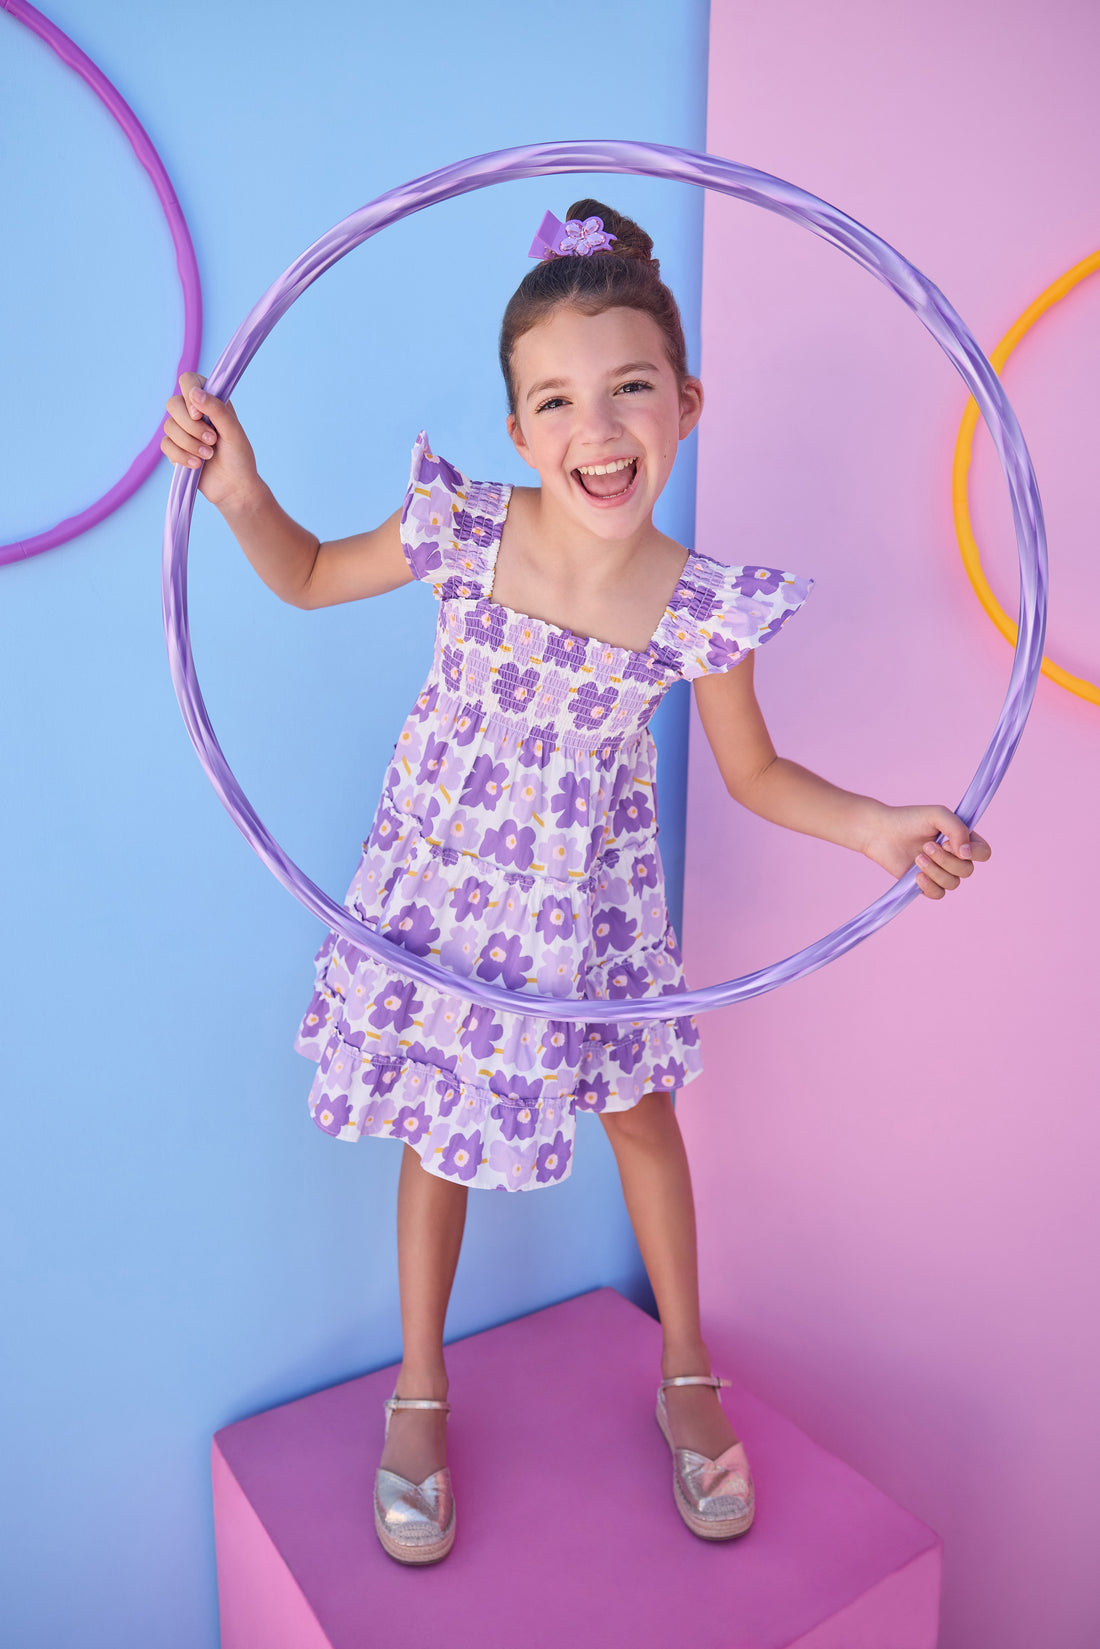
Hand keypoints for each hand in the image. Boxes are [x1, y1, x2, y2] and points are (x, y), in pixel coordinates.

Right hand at [161, 372, 260, 510]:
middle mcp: (193, 413)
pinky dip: (182, 456)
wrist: (235, 488)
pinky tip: (197, 465)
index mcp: (210, 401)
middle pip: (173, 403)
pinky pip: (166, 445)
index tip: (199, 414)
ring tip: (209, 455)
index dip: (189, 393)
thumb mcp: (234, 431)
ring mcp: (182, 431)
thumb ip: (217, 409)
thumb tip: (194, 393)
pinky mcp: (175, 449)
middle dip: (191, 426)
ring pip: (168, 426)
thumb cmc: (239, 457)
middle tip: (212, 440)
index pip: (188, 380)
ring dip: (190, 443)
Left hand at [863, 803, 991, 900]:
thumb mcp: (937, 815)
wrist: (880, 832)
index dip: (973, 852)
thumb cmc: (909, 820)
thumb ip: (958, 829)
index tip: (949, 843)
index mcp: (963, 840)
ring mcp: (941, 872)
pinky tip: (916, 875)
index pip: (984, 853)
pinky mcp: (925, 884)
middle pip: (967, 871)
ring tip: (918, 857)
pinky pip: (938, 894)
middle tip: (926, 846)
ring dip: (935, 871)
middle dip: (946, 860)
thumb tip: (965, 853)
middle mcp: (955, 858)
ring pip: (953, 884)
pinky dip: (929, 886)